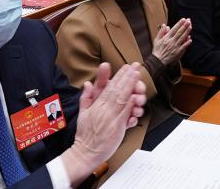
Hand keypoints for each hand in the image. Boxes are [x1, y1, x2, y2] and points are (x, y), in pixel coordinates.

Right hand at [60, 63, 146, 185]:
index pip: (109, 87)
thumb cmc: (85, 134)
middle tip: (135, 67)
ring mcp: (111, 118)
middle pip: (117, 90)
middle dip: (127, 77)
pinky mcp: (117, 127)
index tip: (127, 67)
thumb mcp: (82, 113)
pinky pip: (125, 113)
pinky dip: (130, 104)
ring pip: (122, 99)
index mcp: (96, 105)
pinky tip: (135, 96)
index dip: (119, 76)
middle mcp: (104, 109)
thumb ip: (86, 97)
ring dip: (131, 87)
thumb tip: (87, 84)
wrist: (86, 152)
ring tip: (137, 77)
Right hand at [152, 18, 191, 64]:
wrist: (158, 61)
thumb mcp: (157, 40)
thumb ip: (161, 32)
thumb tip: (165, 25)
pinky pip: (183, 46)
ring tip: (190, 26)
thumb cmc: (157, 51)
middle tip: (189, 20)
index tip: (183, 19)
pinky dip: (187, 43)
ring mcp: (175, 47)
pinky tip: (190, 39)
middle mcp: (171, 41)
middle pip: (179, 32)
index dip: (179, 24)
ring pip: (182, 38)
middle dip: (184, 26)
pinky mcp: (178, 52)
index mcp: (166, 38)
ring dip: (187, 32)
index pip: (174, 29)